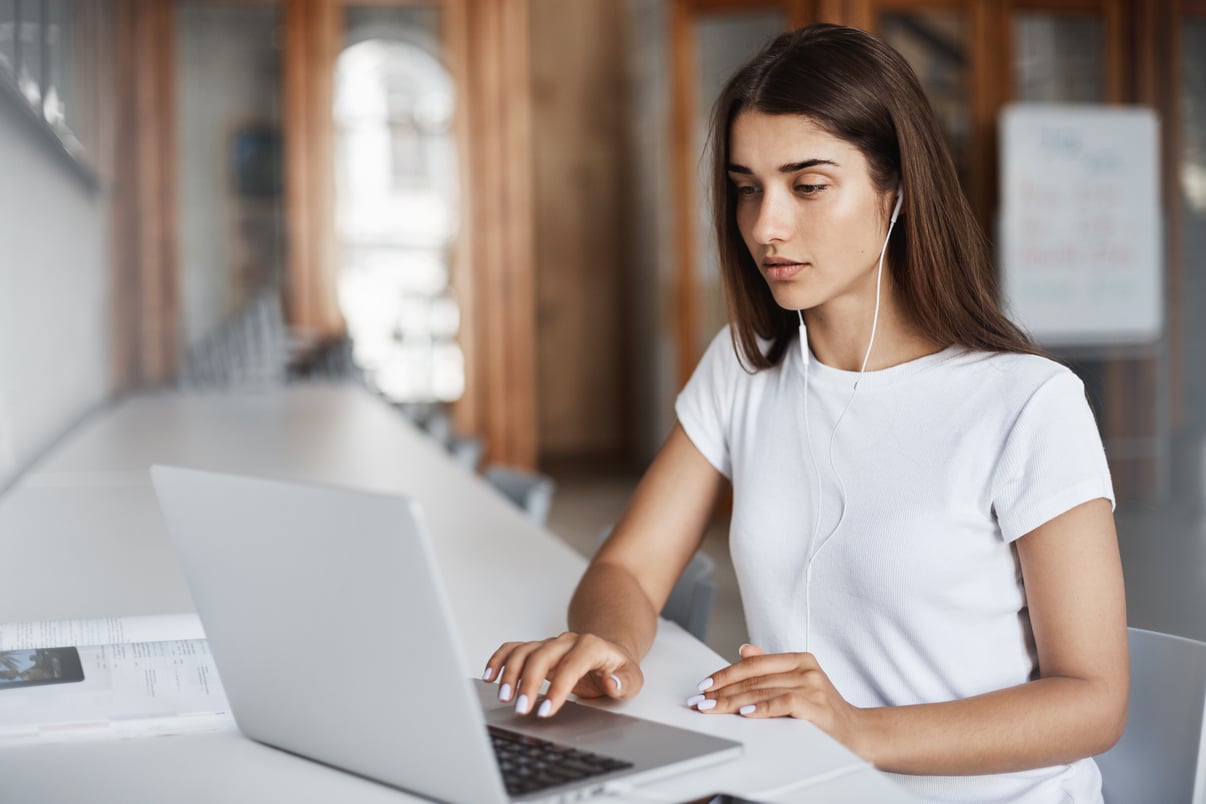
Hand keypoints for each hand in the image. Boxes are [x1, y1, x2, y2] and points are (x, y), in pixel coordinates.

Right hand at [483, 632, 642, 718]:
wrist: (608, 652)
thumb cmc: (617, 668)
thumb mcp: (633, 678)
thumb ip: (625, 682)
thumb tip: (611, 682)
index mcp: (591, 647)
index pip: (571, 665)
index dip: (557, 688)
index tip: (545, 710)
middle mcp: (567, 641)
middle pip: (541, 655)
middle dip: (528, 683)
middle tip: (521, 708)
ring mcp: (550, 643)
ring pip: (524, 651)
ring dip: (510, 673)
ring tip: (504, 697)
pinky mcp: (537, 649)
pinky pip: (514, 648)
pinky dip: (499, 659)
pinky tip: (490, 676)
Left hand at [688, 644, 866, 752]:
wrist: (859, 733)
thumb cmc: (826, 711)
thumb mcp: (799, 682)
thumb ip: (771, 667)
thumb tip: (744, 650)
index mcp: (799, 659)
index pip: (753, 664)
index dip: (726, 674)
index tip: (705, 685)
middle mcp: (805, 668)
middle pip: (754, 678)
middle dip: (722, 690)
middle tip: (701, 700)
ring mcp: (812, 685)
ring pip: (763, 690)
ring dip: (732, 701)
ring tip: (713, 708)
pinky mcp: (816, 704)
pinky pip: (782, 703)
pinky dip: (761, 709)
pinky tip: (744, 713)